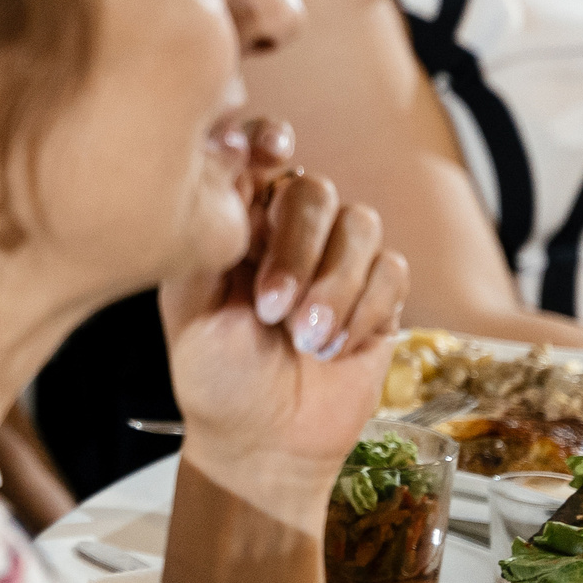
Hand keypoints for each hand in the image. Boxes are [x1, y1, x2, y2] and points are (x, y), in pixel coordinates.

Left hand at [159, 119, 407, 527]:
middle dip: (298, 248)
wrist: (262, 442)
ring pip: (361, 226)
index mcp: (236, 222)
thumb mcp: (191, 303)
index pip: (258, 155)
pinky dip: (363, 311)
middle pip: (314, 191)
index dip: (268, 140)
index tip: (272, 153)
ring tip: (303, 339)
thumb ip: (211, 235)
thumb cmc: (215, 376)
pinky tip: (332, 349)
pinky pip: (391, 272)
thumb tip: (230, 167)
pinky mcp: (379, 296)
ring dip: (334, 286)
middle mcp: (288, 231)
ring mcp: (337, 260)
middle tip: (271, 309)